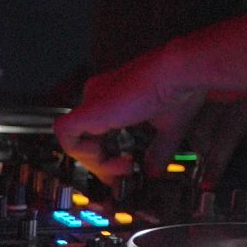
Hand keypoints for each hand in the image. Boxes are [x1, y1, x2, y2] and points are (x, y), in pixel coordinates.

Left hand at [57, 45, 207, 182]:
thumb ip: (158, 151)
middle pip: (85, 137)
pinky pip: (66, 134)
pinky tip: (105, 157)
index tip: (127, 168)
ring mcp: (93, 100)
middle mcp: (100, 96)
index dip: (108, 154)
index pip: (98, 130)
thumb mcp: (169, 128)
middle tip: (123, 176)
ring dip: (95, 162)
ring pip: (73, 138)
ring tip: (124, 167)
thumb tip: (153, 172)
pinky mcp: (90, 108)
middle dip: (102, 163)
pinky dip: (80, 151)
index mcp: (117, 96)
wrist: (179, 71)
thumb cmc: (179, 88)